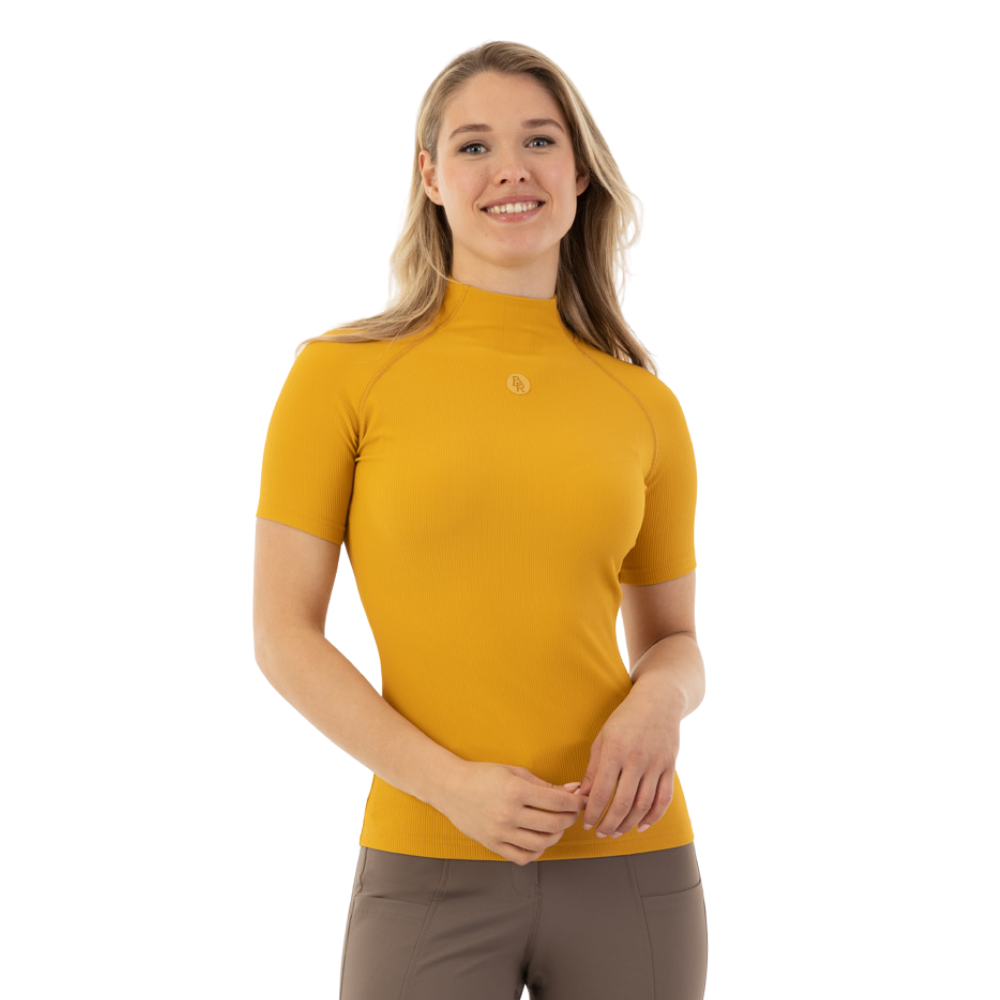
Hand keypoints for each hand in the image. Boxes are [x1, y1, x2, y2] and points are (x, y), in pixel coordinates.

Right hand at [435, 761, 588, 864]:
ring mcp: (500, 832)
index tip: (582, 800)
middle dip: (570, 817)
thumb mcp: (515, 772)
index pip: (557, 800)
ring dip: (556, 835)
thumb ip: (545, 784)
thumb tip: (574, 790)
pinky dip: (538, 851)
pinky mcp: (493, 845)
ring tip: (556, 825)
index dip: (575, 801)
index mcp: (515, 790)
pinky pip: (524, 856)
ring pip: (542, 843)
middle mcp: (508, 814)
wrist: (451, 788)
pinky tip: (539, 839)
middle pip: (554, 823)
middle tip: (571, 812)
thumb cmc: (483, 776)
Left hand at [577, 680, 683, 838]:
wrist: (659, 701)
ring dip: (628, 824)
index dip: (593, 812)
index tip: (586, 822)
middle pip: (622, 803)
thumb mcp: (603, 738)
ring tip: (617, 832)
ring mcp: (656, 764)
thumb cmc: (625, 719)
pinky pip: (663, 799)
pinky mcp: (670, 767)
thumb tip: (583, 796)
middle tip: (600, 833)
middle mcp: (637, 759)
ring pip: (643, 805)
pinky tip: (641, 825)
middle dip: (609, 823)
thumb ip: (594, 768)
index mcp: (615, 750)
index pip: (602, 791)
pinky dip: (653, 817)